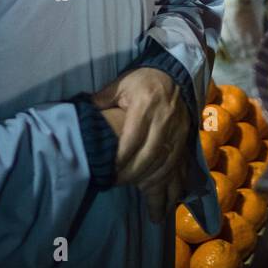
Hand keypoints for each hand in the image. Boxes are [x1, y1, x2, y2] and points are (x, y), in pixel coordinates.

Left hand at [93, 67, 190, 197]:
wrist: (177, 74)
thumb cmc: (143, 80)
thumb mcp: (120, 84)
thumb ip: (101, 100)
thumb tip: (80, 116)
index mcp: (146, 105)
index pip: (132, 138)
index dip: (120, 159)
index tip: (108, 172)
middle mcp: (164, 120)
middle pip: (149, 154)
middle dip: (133, 173)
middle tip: (117, 184)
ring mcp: (178, 130)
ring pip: (166, 162)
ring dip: (151, 181)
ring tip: (137, 192)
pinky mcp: (186, 137)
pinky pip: (178, 163)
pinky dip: (168, 179)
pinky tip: (160, 191)